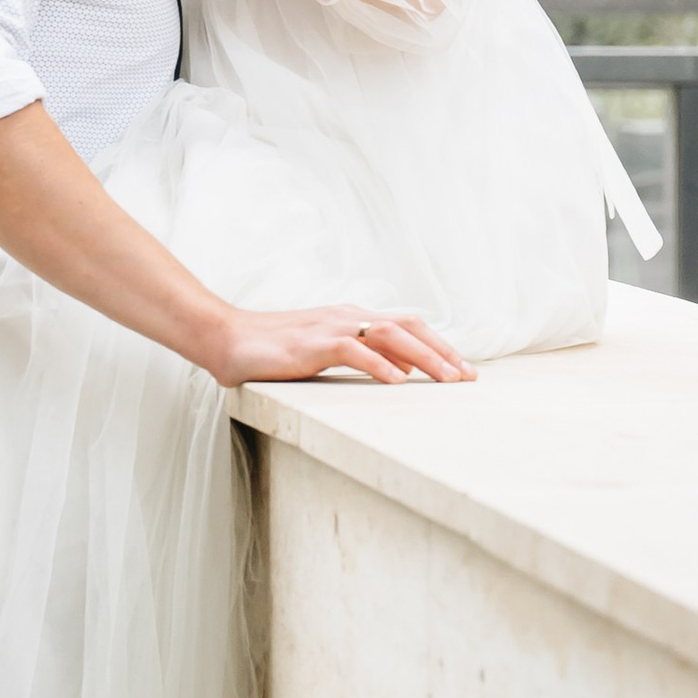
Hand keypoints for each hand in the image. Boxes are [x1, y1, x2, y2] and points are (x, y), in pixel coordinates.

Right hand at [204, 304, 473, 388]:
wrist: (228, 338)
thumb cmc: (274, 350)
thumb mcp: (325, 352)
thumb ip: (360, 356)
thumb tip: (401, 372)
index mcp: (352, 318)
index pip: (407, 326)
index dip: (439, 345)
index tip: (464, 369)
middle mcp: (348, 317)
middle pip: (408, 327)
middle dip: (443, 351)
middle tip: (469, 378)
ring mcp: (331, 327)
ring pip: (390, 335)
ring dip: (423, 357)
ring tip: (448, 379)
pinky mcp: (313, 343)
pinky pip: (353, 350)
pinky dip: (379, 364)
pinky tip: (397, 381)